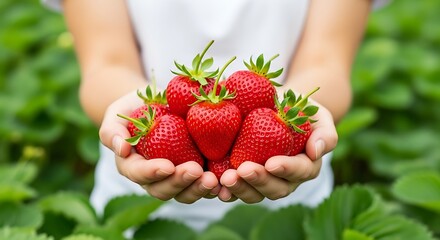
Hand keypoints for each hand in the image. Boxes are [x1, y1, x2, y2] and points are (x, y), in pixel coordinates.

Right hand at [99, 89, 219, 202]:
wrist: (159, 104)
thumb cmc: (135, 107)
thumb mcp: (119, 112)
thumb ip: (112, 130)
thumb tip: (120, 149)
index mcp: (132, 165)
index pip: (138, 174)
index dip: (152, 173)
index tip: (167, 166)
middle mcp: (154, 178)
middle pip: (164, 190)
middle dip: (180, 183)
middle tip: (196, 171)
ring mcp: (176, 178)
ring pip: (186, 193)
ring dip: (199, 189)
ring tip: (214, 180)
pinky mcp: (195, 173)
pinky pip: (204, 185)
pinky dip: (216, 186)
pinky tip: (227, 180)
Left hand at [217, 100, 337, 202]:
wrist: (276, 107)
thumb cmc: (300, 110)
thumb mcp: (316, 114)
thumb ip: (324, 132)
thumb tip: (316, 151)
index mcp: (306, 165)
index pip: (300, 171)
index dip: (287, 169)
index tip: (271, 162)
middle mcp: (285, 179)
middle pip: (276, 189)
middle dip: (259, 181)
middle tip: (243, 170)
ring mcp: (263, 181)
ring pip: (254, 194)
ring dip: (240, 189)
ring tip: (225, 179)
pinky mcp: (244, 179)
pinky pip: (235, 190)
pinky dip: (224, 190)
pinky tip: (214, 185)